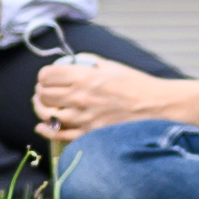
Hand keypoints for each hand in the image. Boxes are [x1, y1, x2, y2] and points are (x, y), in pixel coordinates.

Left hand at [30, 55, 180, 139]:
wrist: (159, 108)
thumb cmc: (139, 86)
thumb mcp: (113, 66)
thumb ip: (90, 63)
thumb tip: (75, 62)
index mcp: (85, 77)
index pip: (48, 75)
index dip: (44, 76)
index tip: (46, 78)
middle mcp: (80, 97)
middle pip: (44, 95)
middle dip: (40, 92)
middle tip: (42, 92)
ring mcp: (84, 118)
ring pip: (48, 115)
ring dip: (41, 109)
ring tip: (42, 106)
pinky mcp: (90, 135)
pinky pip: (59, 136)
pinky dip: (46, 131)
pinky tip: (42, 127)